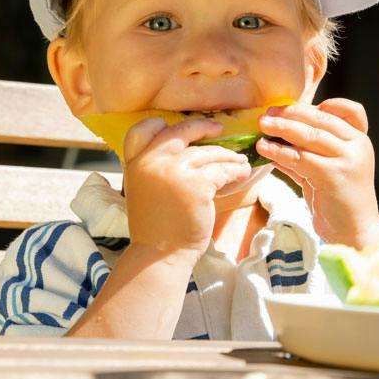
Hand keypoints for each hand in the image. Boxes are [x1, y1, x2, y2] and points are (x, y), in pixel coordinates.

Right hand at [122, 117, 251, 255]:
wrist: (160, 254)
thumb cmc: (155, 227)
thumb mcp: (142, 190)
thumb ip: (154, 168)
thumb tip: (184, 151)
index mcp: (135, 163)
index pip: (143, 129)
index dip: (161, 124)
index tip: (180, 127)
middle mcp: (152, 162)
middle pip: (180, 131)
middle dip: (203, 126)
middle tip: (218, 129)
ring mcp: (174, 171)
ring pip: (207, 152)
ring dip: (227, 155)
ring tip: (239, 160)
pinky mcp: (197, 185)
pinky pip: (222, 170)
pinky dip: (235, 171)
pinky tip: (242, 173)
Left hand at [256, 99, 378, 257]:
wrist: (354, 232)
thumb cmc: (337, 200)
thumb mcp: (325, 169)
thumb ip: (307, 152)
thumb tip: (274, 135)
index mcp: (360, 140)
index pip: (351, 110)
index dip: (327, 105)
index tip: (299, 107)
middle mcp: (358, 146)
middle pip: (322, 120)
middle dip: (291, 114)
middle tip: (267, 113)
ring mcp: (349, 160)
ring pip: (310, 136)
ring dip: (282, 128)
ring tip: (261, 126)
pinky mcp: (334, 176)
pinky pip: (301, 158)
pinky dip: (279, 151)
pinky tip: (264, 149)